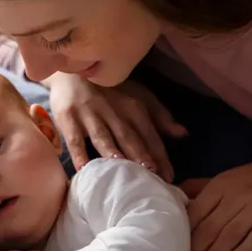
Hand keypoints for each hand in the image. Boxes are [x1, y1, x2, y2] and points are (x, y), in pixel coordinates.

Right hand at [48, 73, 186, 181]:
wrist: (73, 72)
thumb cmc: (111, 89)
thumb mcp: (139, 96)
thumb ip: (160, 117)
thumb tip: (182, 134)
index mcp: (134, 107)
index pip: (150, 135)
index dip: (160, 156)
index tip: (169, 178)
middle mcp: (114, 111)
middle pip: (129, 138)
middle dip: (141, 157)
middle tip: (151, 178)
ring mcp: (90, 115)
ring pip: (104, 137)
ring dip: (113, 153)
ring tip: (122, 172)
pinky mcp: (68, 118)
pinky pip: (74, 139)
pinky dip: (78, 154)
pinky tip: (84, 169)